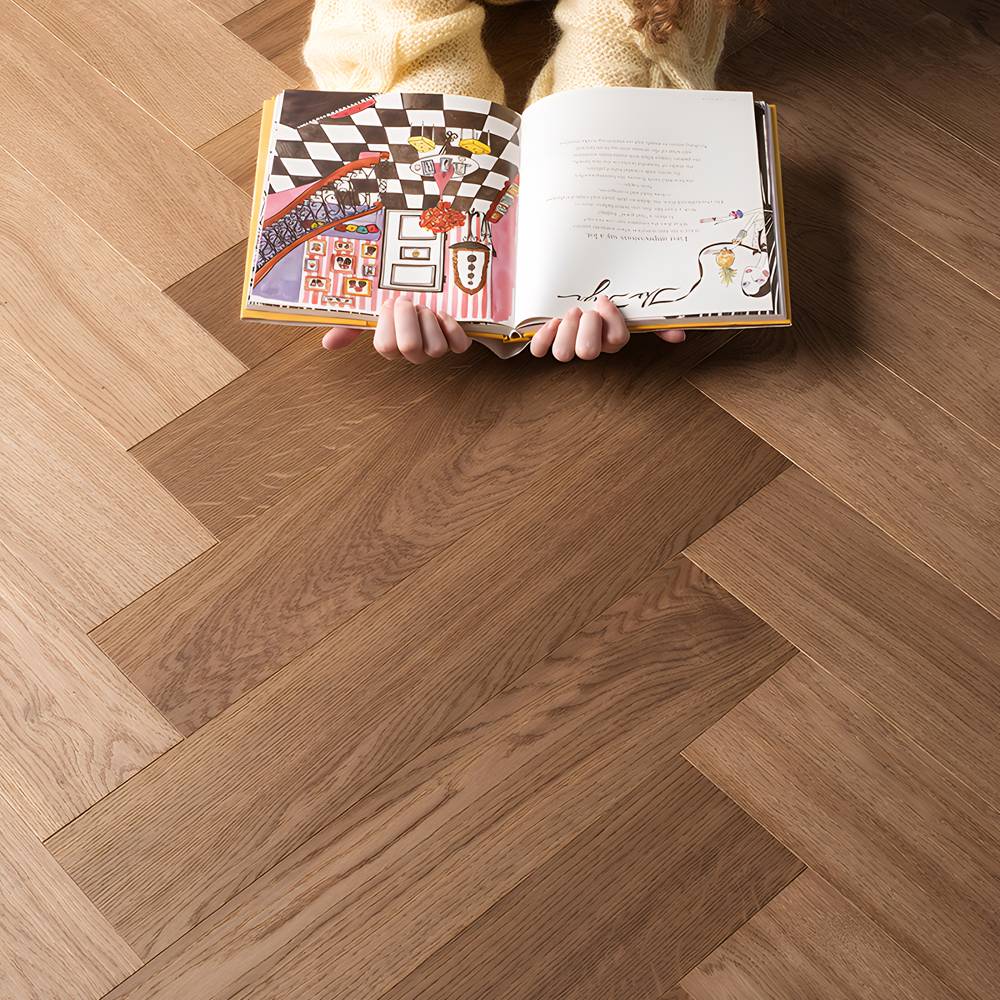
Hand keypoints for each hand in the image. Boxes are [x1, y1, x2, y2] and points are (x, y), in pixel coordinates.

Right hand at [321, 294, 470, 363]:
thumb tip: (327, 344)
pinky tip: (443, 314)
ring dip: (428, 321)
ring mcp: (435, 348)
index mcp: (392, 346)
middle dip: (407, 319)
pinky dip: (452, 328)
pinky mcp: (457, 342)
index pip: (385, 347)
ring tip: (426, 307)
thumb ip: (352, 325)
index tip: (388, 304)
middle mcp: (414, 352)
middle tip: (408, 302)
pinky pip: (458, 346)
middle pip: (408, 348)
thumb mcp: (373, 310)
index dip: (387, 323)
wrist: (433, 295)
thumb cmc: (401, 306)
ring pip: (434, 349)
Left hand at [529, 295, 686, 361]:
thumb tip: (679, 335)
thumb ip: (656, 318)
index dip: (611, 323)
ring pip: (564, 354)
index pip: (617, 341)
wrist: (575, 279)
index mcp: (611, 336)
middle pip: (589, 353)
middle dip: (588, 329)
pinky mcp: (546, 339)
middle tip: (587, 310)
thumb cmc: (606, 293)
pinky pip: (540, 351)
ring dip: (567, 332)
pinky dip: (543, 338)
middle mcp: (590, 344)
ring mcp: (568, 342)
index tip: (605, 301)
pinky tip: (550, 321)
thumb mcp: (633, 301)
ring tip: (570, 312)